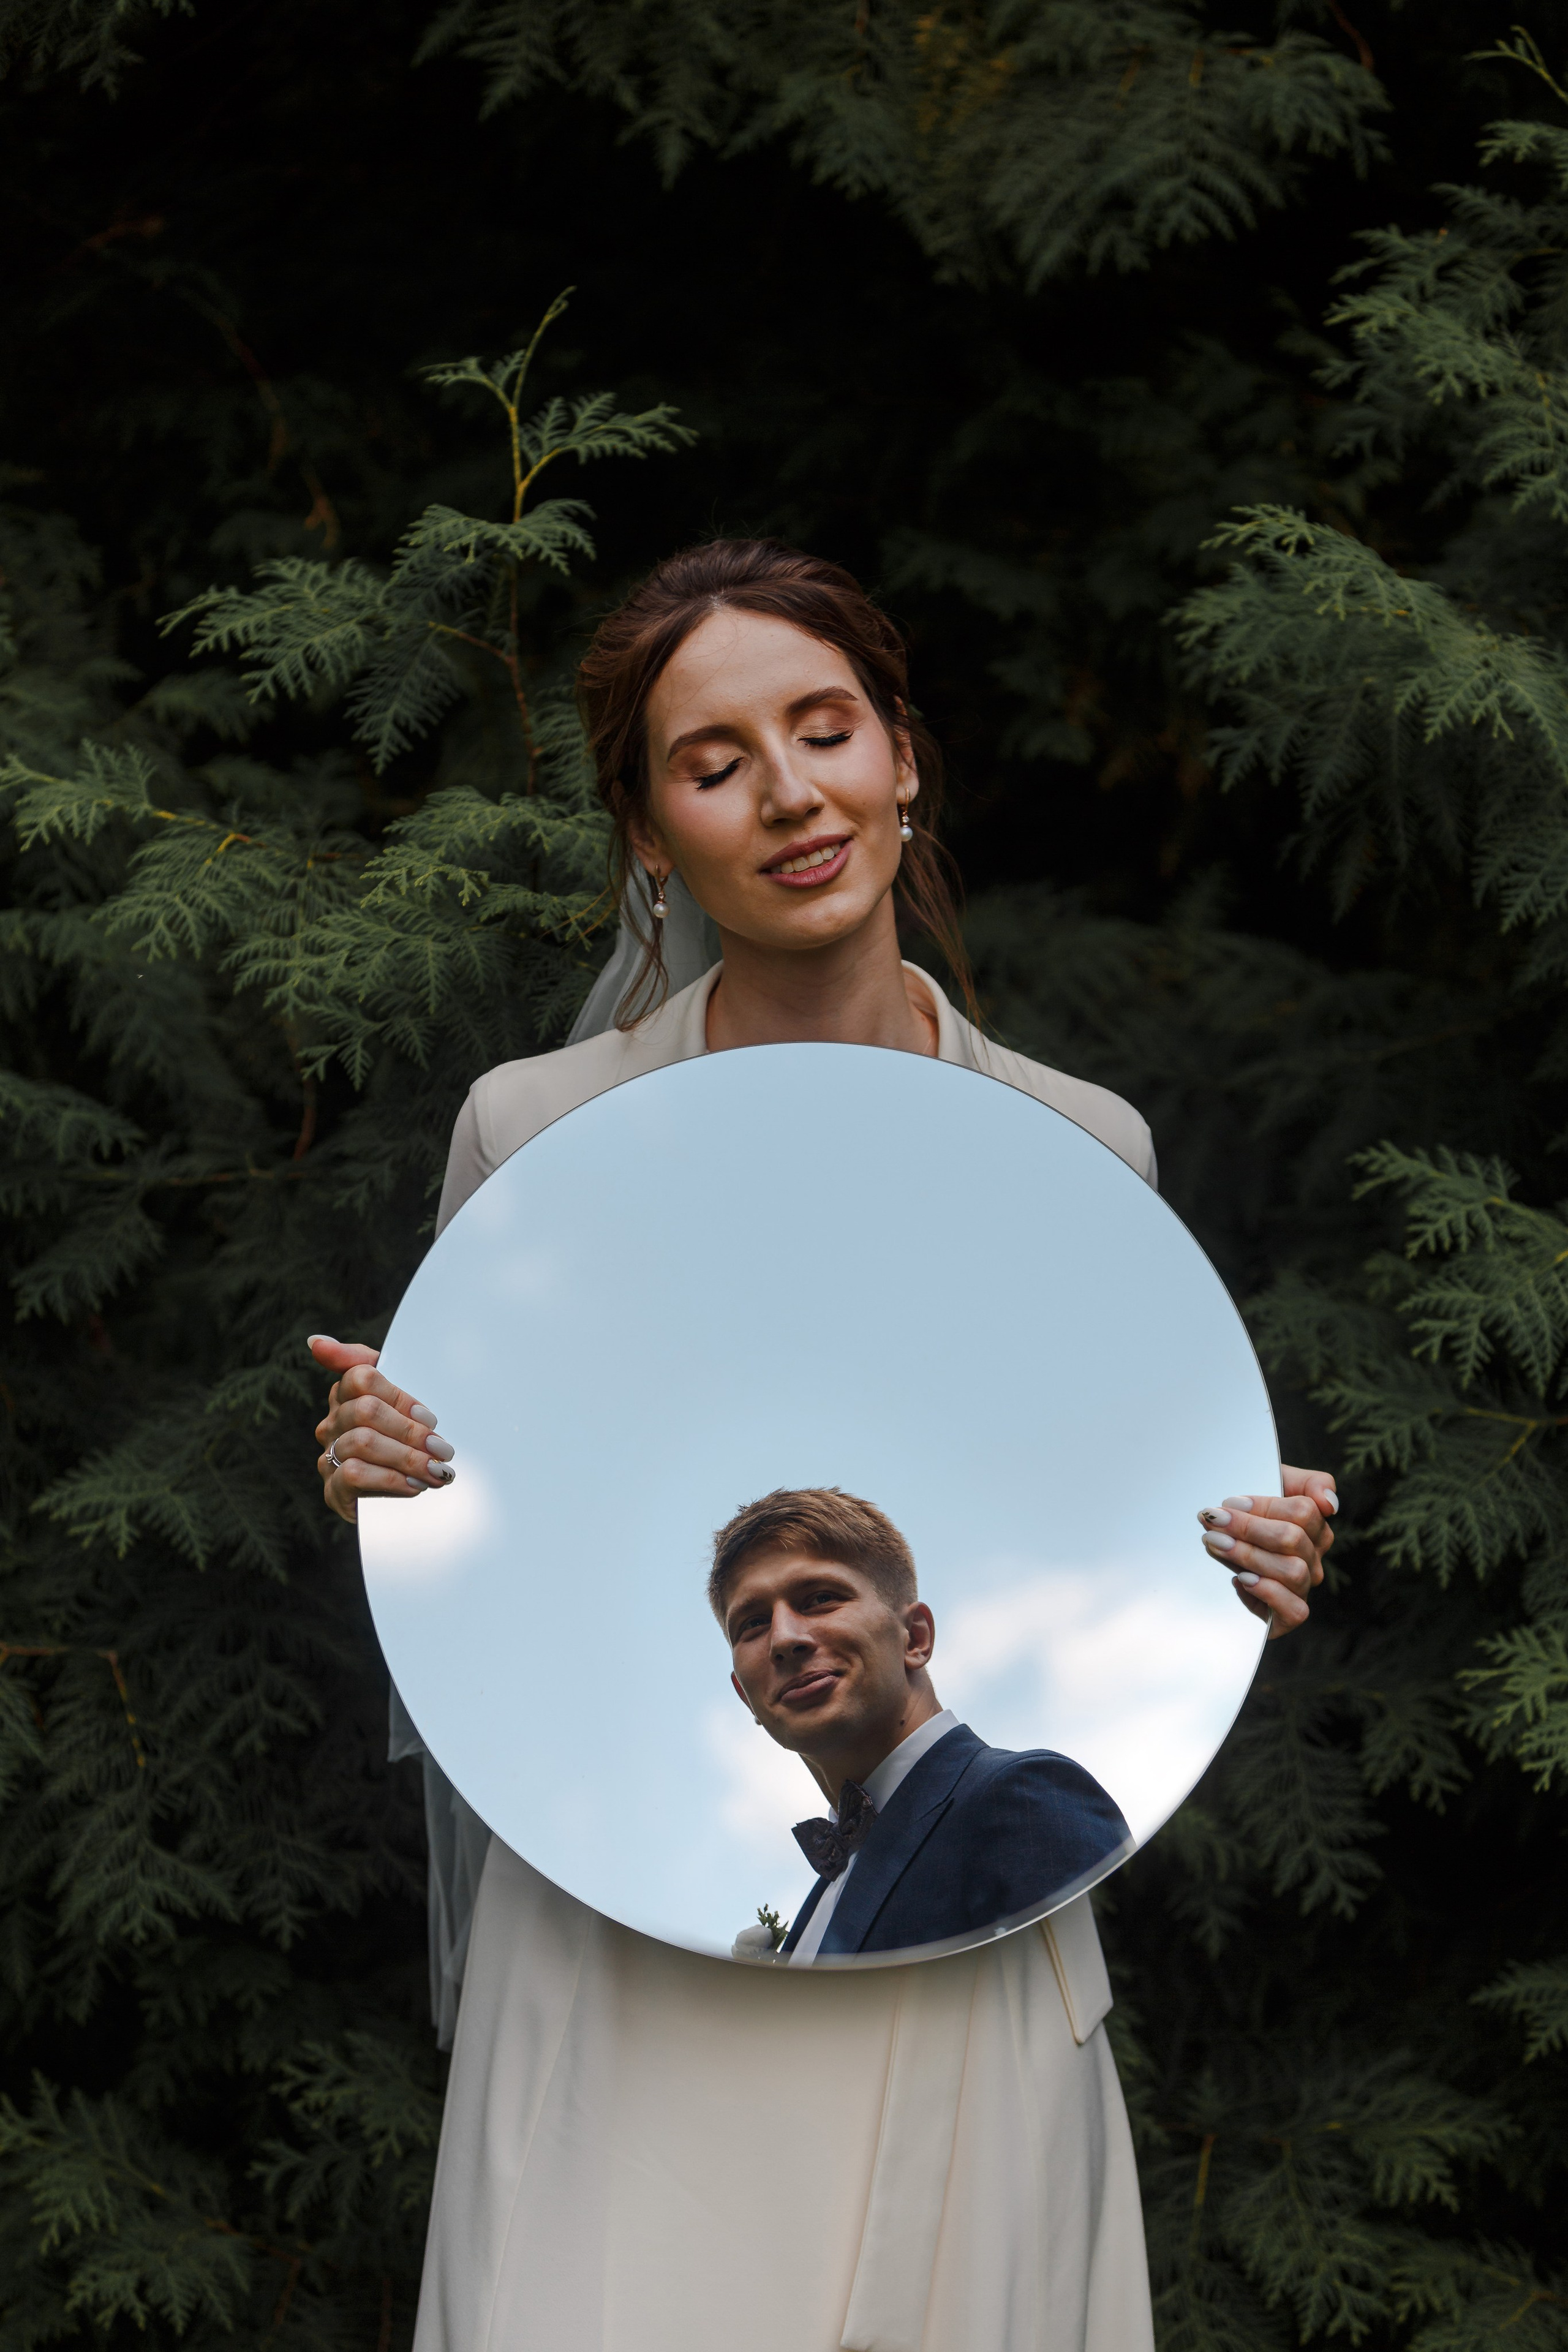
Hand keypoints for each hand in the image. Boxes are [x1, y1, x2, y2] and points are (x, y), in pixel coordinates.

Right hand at [310, 1334, 453, 1525]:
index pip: (362, 1378)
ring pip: (362, 1442)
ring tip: (436, 1470)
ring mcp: (329, 1457)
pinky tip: (415, 1486)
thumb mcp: (398, 1398)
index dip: (400, 1398)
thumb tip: (315, 1342)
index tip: (429, 1418)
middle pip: (365, 1411)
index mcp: (345, 1396)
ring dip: (407, 1458)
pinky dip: (391, 1480)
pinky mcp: (334, 1491)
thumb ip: (366, 1362)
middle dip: (410, 1431)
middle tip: (442, 1448)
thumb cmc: (402, 1439)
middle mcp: (332, 1424)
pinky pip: (354, 1475)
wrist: (402, 1493)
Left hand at [1197, 1465, 1335, 1639]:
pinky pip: (1295, 1609)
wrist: (1220, 1551)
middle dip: (1249, 1528)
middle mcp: (1312, 1558)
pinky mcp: (1290, 1615)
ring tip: (1216, 1544)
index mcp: (1314, 1527)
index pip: (1304, 1511)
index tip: (1229, 1503)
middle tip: (1213, 1521)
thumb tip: (1330, 1502)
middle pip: (1293, 1539)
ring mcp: (1303, 1587)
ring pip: (1292, 1571)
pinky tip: (1241, 1579)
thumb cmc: (1248, 1514)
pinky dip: (1268, 1592)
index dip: (1265, 1506)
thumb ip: (1309, 1483)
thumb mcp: (1273, 1484)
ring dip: (1249, 1555)